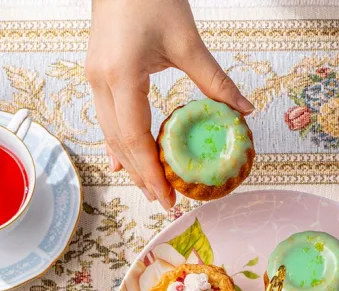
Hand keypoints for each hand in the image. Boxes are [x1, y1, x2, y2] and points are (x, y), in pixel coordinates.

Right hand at [86, 0, 253, 207]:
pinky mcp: (97, 73)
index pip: (136, 137)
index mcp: (122, 76)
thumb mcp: (187, 41)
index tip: (168, 196)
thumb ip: (214, 80)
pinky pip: (106, 117)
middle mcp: (101, 81)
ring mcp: (94, 78)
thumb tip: (243, 110)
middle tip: (164, 201)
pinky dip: (118, 141)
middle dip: (142, 175)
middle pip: (120, 141)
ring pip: (110, 132)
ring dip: (130, 162)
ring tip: (149, 187)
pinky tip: (124, 160)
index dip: (152, 171)